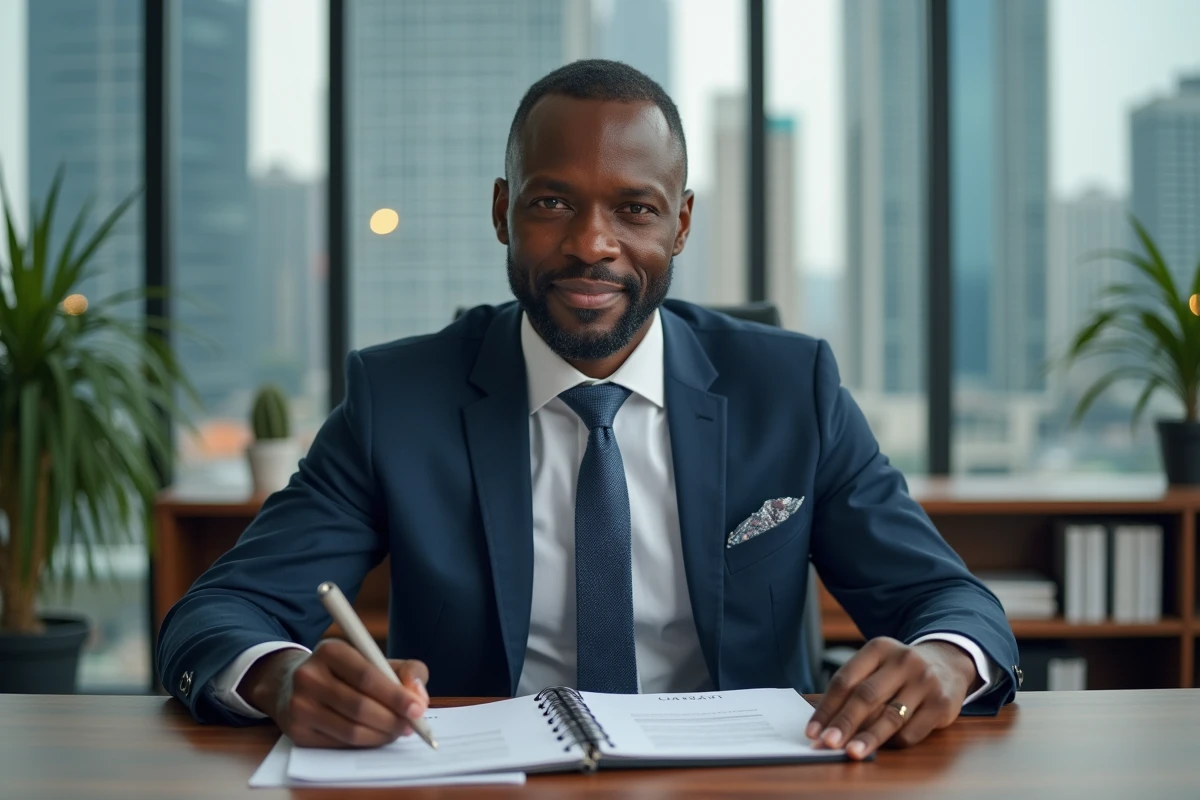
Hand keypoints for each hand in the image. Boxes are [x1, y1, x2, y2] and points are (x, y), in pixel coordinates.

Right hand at [238, 639, 429, 747]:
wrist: (292, 683)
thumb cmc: (345, 672)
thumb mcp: (373, 659)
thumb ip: (405, 671)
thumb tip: (419, 696)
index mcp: (330, 651)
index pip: (367, 676)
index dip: (395, 695)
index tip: (418, 709)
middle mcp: (308, 676)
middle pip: (359, 707)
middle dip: (392, 720)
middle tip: (411, 726)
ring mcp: (298, 706)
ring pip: (350, 730)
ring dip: (381, 736)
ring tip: (397, 732)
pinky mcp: (296, 732)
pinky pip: (338, 745)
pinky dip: (363, 744)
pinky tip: (375, 737)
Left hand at [807, 637, 976, 759]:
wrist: (948, 663)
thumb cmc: (899, 671)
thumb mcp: (878, 666)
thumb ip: (855, 688)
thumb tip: (826, 726)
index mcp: (879, 648)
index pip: (845, 680)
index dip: (826, 708)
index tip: (812, 731)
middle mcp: (903, 661)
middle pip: (866, 696)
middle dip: (844, 723)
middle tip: (827, 743)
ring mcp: (925, 682)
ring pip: (890, 716)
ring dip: (868, 737)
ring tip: (851, 752)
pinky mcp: (942, 704)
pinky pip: (912, 731)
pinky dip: (893, 743)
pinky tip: (881, 749)